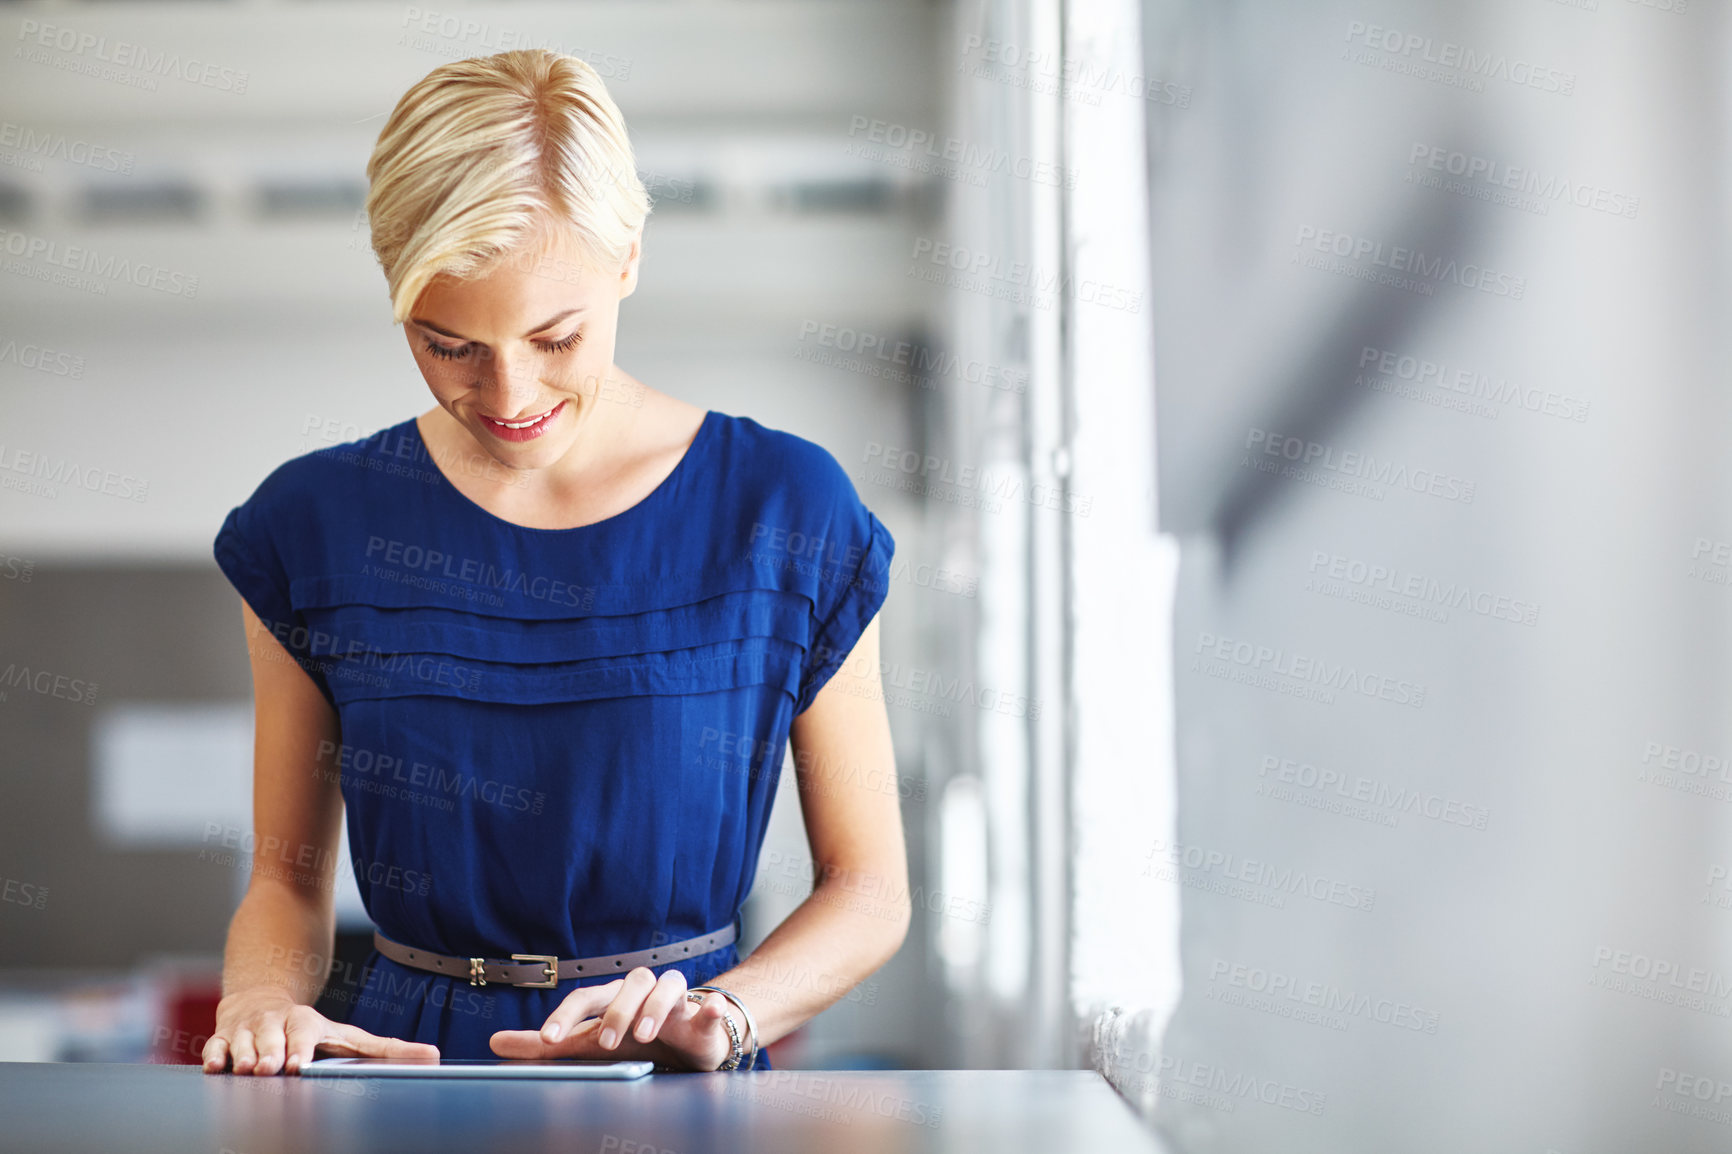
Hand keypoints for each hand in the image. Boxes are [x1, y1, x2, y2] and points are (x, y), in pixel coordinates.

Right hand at [201, 987, 439, 1074]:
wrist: (261, 998)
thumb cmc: (310, 1029)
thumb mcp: (349, 1036)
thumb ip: (387, 1050)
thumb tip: (435, 1057)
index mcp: (307, 1024)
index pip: (304, 1035)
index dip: (300, 1049)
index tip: (298, 1065)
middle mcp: (277, 1024)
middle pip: (271, 1038)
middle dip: (270, 1053)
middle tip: (269, 1069)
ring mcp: (248, 1031)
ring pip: (243, 1043)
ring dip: (244, 1056)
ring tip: (247, 1069)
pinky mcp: (223, 1038)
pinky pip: (214, 1047)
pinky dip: (214, 1056)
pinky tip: (215, 1068)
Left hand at [488, 967, 736, 1070]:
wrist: (686, 1044)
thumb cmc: (632, 1040)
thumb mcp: (586, 1045)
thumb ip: (542, 1046)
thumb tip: (493, 1043)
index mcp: (613, 998)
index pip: (587, 997)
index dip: (566, 1015)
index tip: (550, 1041)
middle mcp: (645, 993)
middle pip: (632, 982)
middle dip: (616, 1011)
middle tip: (605, 1043)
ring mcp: (677, 1003)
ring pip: (670, 985)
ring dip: (656, 1006)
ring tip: (646, 1034)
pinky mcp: (704, 1020)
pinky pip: (711, 1007)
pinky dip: (710, 1008)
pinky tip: (708, 1010)